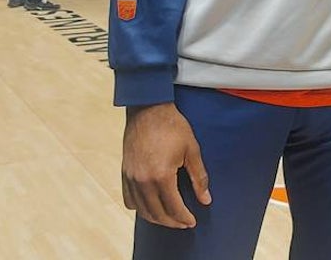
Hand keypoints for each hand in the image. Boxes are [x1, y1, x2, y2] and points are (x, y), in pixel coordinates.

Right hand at [122, 102, 210, 228]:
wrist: (147, 108)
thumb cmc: (172, 126)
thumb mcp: (191, 149)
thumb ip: (198, 177)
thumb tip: (206, 200)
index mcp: (161, 175)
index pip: (173, 208)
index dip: (184, 218)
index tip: (192, 221)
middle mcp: (143, 180)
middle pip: (157, 213)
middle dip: (172, 222)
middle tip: (183, 222)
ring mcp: (131, 177)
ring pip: (142, 210)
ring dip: (156, 218)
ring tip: (168, 217)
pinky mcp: (124, 172)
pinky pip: (129, 199)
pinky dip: (139, 207)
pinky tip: (149, 206)